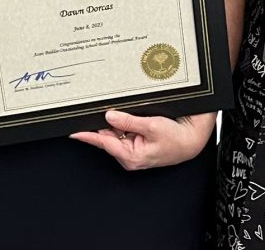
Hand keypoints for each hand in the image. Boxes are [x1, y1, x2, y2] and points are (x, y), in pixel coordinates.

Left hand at [69, 109, 215, 170]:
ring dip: (113, 122)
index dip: (87, 135)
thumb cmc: (176, 139)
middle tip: (96, 107)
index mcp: (130, 156)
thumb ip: (128, 121)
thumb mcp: (152, 126)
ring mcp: (133, 150)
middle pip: (107, 136)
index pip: (103, 143)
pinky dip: (121, 123)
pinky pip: (124, 131)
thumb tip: (109, 116)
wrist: (191, 140)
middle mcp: (129, 156)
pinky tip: (124, 114)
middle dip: (101, 123)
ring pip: (115, 133)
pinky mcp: (137, 143)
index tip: (73, 131)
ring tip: (116, 109)